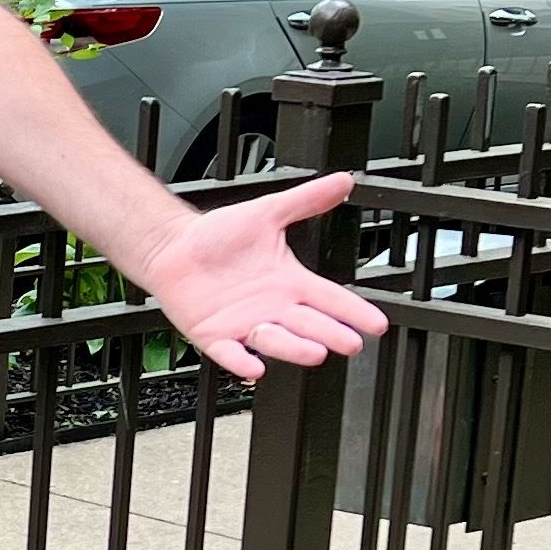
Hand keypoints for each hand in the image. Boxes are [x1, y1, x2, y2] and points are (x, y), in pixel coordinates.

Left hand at [131, 167, 387, 379]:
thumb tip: (344, 180)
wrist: (174, 246)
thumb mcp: (268, 212)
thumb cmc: (218, 234)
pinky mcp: (215, 336)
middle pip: (310, 326)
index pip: (331, 299)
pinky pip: (231, 354)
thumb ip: (306, 201)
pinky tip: (254, 368)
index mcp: (290, 283)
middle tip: (351, 343)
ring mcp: (245, 325)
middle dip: (332, 335)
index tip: (376, 324)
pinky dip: (241, 362)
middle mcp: (273, 309)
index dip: (354, 312)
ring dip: (296, 349)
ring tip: (316, 353)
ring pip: (277, 342)